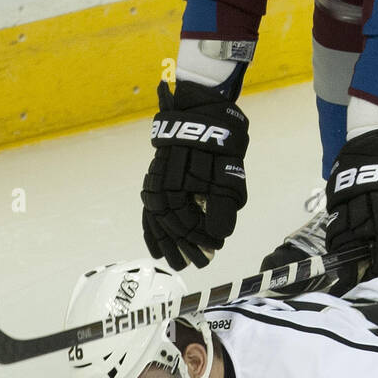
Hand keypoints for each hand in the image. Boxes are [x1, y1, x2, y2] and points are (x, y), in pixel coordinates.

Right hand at [141, 80, 248, 268]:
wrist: (200, 113)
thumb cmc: (218, 145)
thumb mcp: (228, 175)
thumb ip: (223, 207)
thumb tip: (220, 235)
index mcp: (179, 188)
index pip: (190, 225)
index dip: (204, 240)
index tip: (217, 248)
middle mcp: (162, 189)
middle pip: (173, 227)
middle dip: (187, 247)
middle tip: (203, 262)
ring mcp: (155, 184)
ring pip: (158, 223)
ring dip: (168, 245)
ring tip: (177, 264)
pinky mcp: (155, 181)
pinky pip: (149, 212)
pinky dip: (152, 232)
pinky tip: (157, 249)